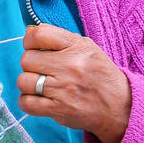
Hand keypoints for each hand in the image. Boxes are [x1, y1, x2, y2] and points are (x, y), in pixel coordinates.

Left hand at [17, 24, 131, 142]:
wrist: (119, 106)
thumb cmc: (100, 75)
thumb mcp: (87, 48)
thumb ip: (59, 38)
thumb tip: (29, 33)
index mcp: (76, 47)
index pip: (38, 35)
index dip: (30, 41)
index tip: (34, 47)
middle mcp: (70, 66)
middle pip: (27, 59)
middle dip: (31, 65)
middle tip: (42, 70)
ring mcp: (63, 89)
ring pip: (24, 81)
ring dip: (29, 84)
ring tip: (41, 85)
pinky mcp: (58, 109)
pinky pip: (26, 103)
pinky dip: (27, 101)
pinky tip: (38, 99)